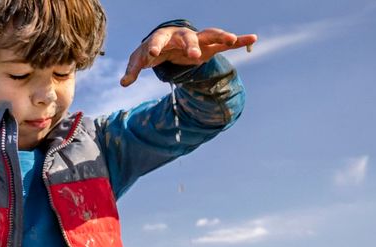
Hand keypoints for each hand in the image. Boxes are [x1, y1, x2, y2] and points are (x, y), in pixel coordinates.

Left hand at [119, 26, 257, 85]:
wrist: (168, 43)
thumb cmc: (153, 50)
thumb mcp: (141, 60)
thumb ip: (133, 70)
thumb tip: (123, 83)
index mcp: (162, 37)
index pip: (157, 40)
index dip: (154, 47)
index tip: (152, 56)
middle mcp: (181, 35)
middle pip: (186, 36)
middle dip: (190, 44)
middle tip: (192, 55)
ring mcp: (197, 39)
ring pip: (209, 35)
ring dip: (220, 37)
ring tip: (231, 40)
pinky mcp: (210, 46)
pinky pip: (225, 43)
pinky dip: (239, 40)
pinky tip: (252, 38)